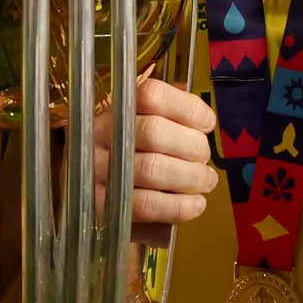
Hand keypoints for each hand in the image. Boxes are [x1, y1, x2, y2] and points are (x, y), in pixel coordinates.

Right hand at [94, 77, 218, 248]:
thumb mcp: (146, 124)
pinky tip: (195, 203)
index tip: (206, 123)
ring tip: (205, 180)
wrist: (96, 187)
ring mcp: (98, 169)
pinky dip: (179, 206)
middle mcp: (102, 133)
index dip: (188, 109)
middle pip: (154, 132)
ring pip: (151, 169)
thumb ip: (173, 115)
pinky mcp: (102, 204)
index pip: (151, 96)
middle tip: (204, 157)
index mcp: (116, 107)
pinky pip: (146, 205)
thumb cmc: (133, 152)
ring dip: (190, 177)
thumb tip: (203, 120)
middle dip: (192, 147)